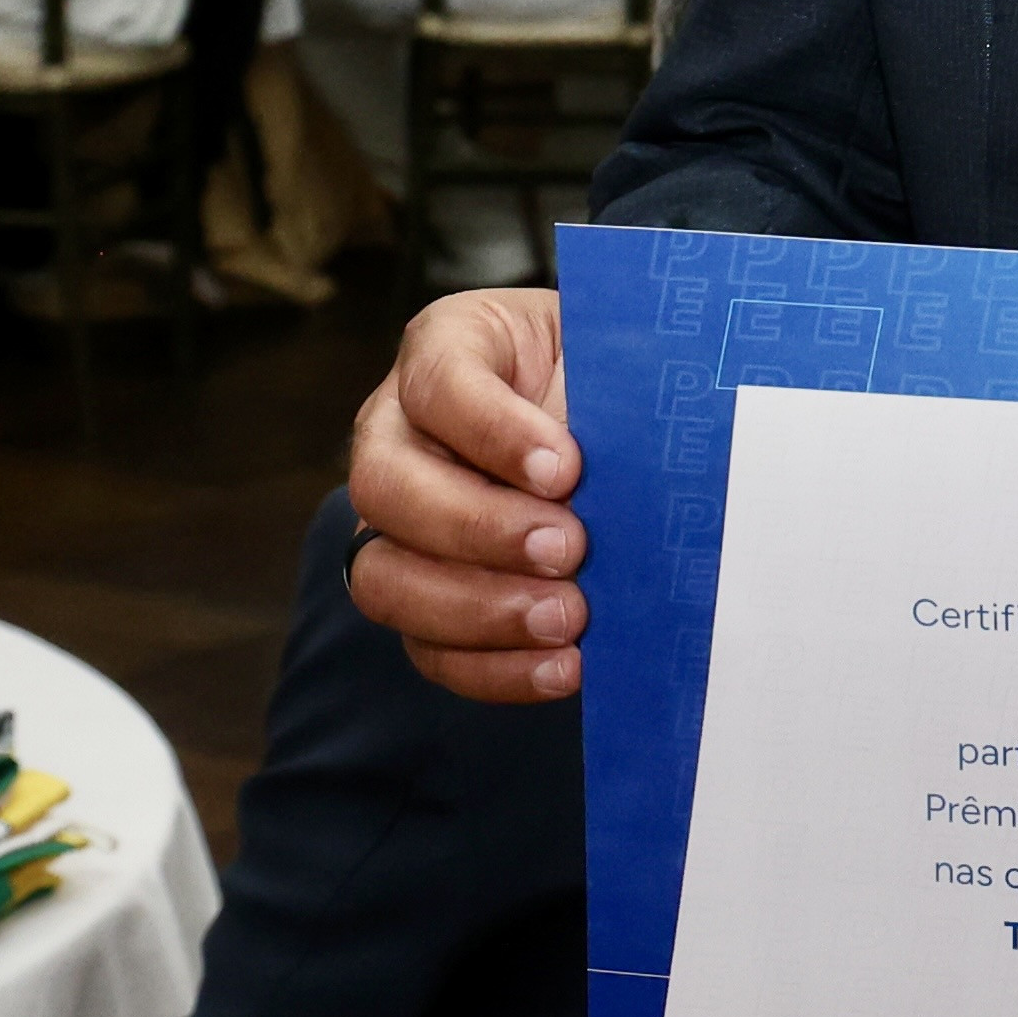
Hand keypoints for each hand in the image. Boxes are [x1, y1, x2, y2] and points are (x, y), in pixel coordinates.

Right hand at [342, 286, 587, 701]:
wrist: (633, 431)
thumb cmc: (617, 381)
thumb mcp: (614, 362)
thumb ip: (607, 402)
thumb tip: (621, 478)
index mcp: (446, 349)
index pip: (437, 382)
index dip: (492, 430)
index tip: (566, 468)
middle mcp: (399, 434)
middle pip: (385, 486)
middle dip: (478, 528)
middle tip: (569, 550)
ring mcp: (400, 524)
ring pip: (385, 577)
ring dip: (477, 609)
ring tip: (567, 618)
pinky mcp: (426, 598)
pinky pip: (429, 648)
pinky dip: (494, 667)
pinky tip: (563, 666)